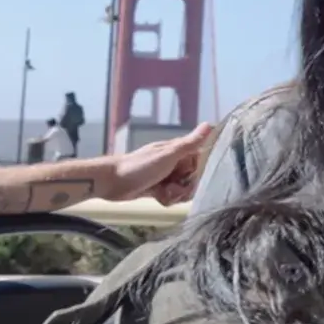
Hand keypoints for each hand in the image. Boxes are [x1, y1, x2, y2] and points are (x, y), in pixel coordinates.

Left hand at [90, 123, 214, 204]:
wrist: (113, 181)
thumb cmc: (141, 166)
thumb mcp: (168, 155)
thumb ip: (190, 143)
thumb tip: (210, 124)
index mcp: (178, 151)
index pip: (200, 162)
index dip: (198, 173)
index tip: (189, 178)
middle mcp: (173, 163)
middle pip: (193, 179)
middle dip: (185, 188)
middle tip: (172, 187)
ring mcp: (165, 176)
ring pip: (182, 190)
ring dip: (175, 195)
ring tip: (163, 193)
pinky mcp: (158, 188)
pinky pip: (171, 197)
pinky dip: (166, 199)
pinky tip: (157, 197)